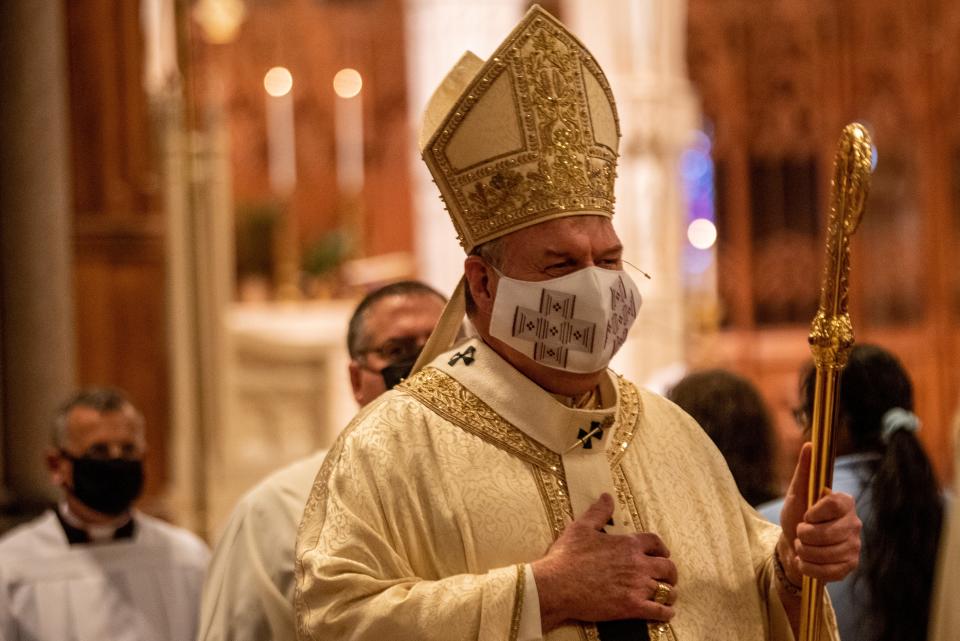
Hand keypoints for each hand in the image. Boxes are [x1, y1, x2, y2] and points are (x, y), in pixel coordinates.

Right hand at [531, 493, 677, 631]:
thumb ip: (598, 512)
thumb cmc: (567, 556)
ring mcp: (636, 586)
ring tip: (667, 595)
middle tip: (667, 577)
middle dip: (670, 572)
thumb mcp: (581, 527)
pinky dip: (666, 613)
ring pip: (666, 590)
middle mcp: (637, 564)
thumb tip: (607, 496)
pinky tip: (666, 613)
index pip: (655, 542)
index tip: (661, 553)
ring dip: (669, 592)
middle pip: (667, 567)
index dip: (661, 548)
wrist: (556, 585)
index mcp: (627, 544)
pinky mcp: (632, 607)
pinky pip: (659, 611)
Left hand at [778, 443, 861, 586]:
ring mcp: (855, 546)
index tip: (806, 515)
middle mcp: (855, 523)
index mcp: (844, 502)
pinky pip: (827, 571)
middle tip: (800, 532)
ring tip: (802, 546)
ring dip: (804, 551)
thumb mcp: (796, 493)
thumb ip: (804, 471)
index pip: (834, 505)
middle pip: (827, 533)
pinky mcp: (850, 566)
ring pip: (825, 554)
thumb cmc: (797, 515)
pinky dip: (809, 567)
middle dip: (804, 535)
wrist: (794, 545)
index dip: (814, 513)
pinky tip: (806, 561)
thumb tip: (810, 445)